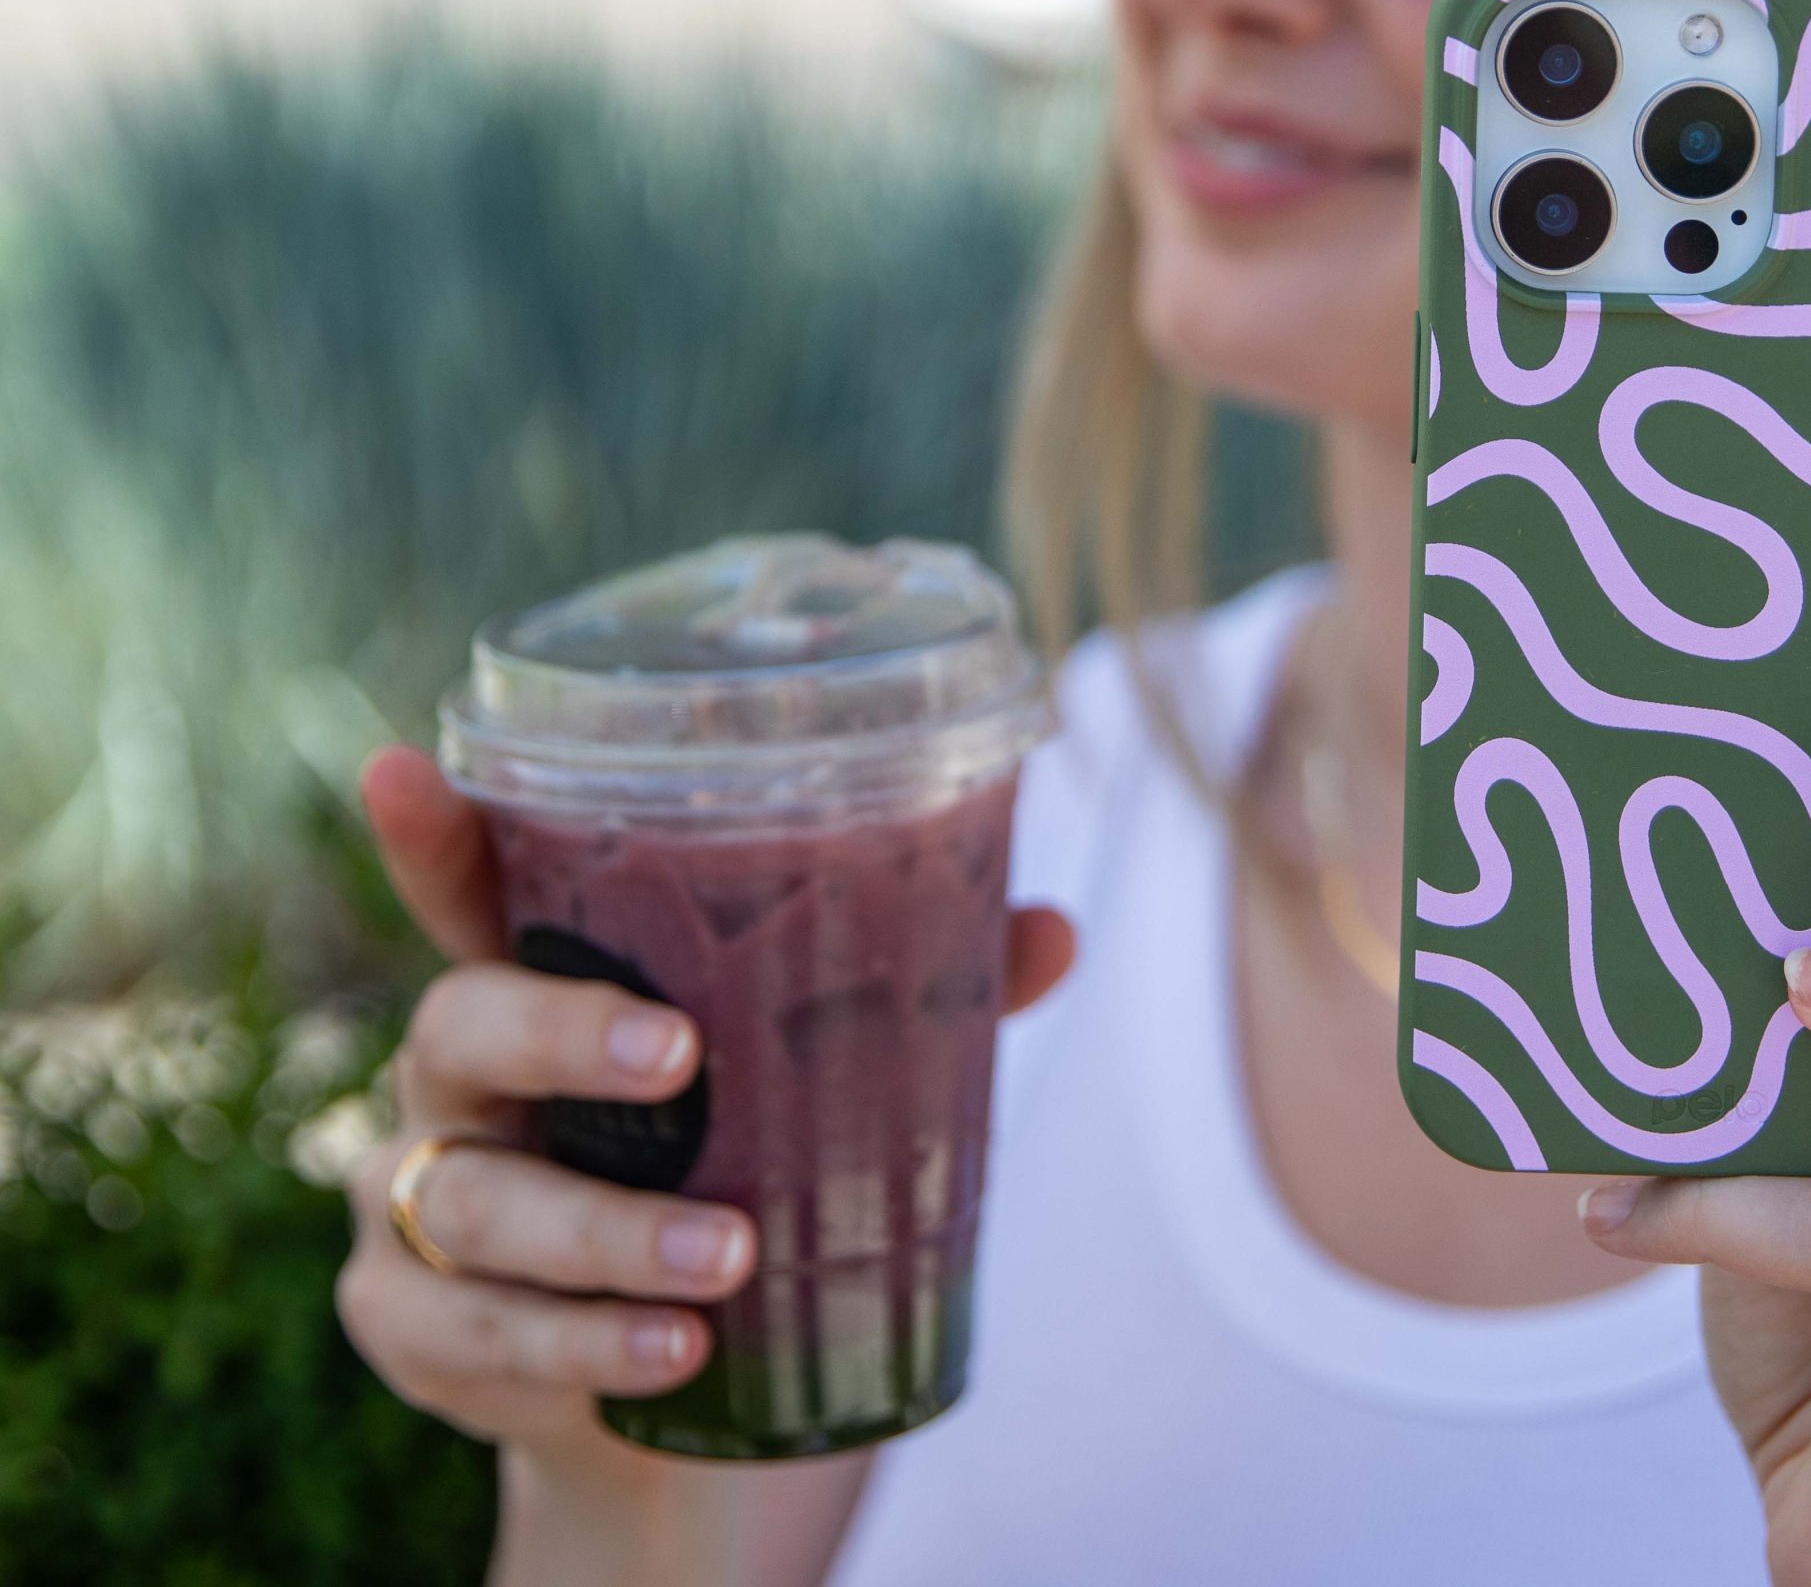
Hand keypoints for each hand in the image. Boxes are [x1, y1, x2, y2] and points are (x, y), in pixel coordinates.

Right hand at [337, 748, 1075, 1465]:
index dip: (429, 831)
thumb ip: (917, 1003)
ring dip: (608, 1235)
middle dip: (564, 1033)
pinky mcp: (408, 1326)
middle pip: (461, 1022)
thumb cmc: (730, 1175)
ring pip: (478, 1201)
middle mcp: (460, 1078)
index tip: (401, 766)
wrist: (661, 1399)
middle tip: (678, 1054)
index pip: (472, 890)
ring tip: (730, 1263)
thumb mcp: (809, 1086)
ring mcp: (418, 1201)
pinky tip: (668, 1353)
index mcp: (545, 983)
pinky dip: (580, 1348)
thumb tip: (1053, 931)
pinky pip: (474, 1335)